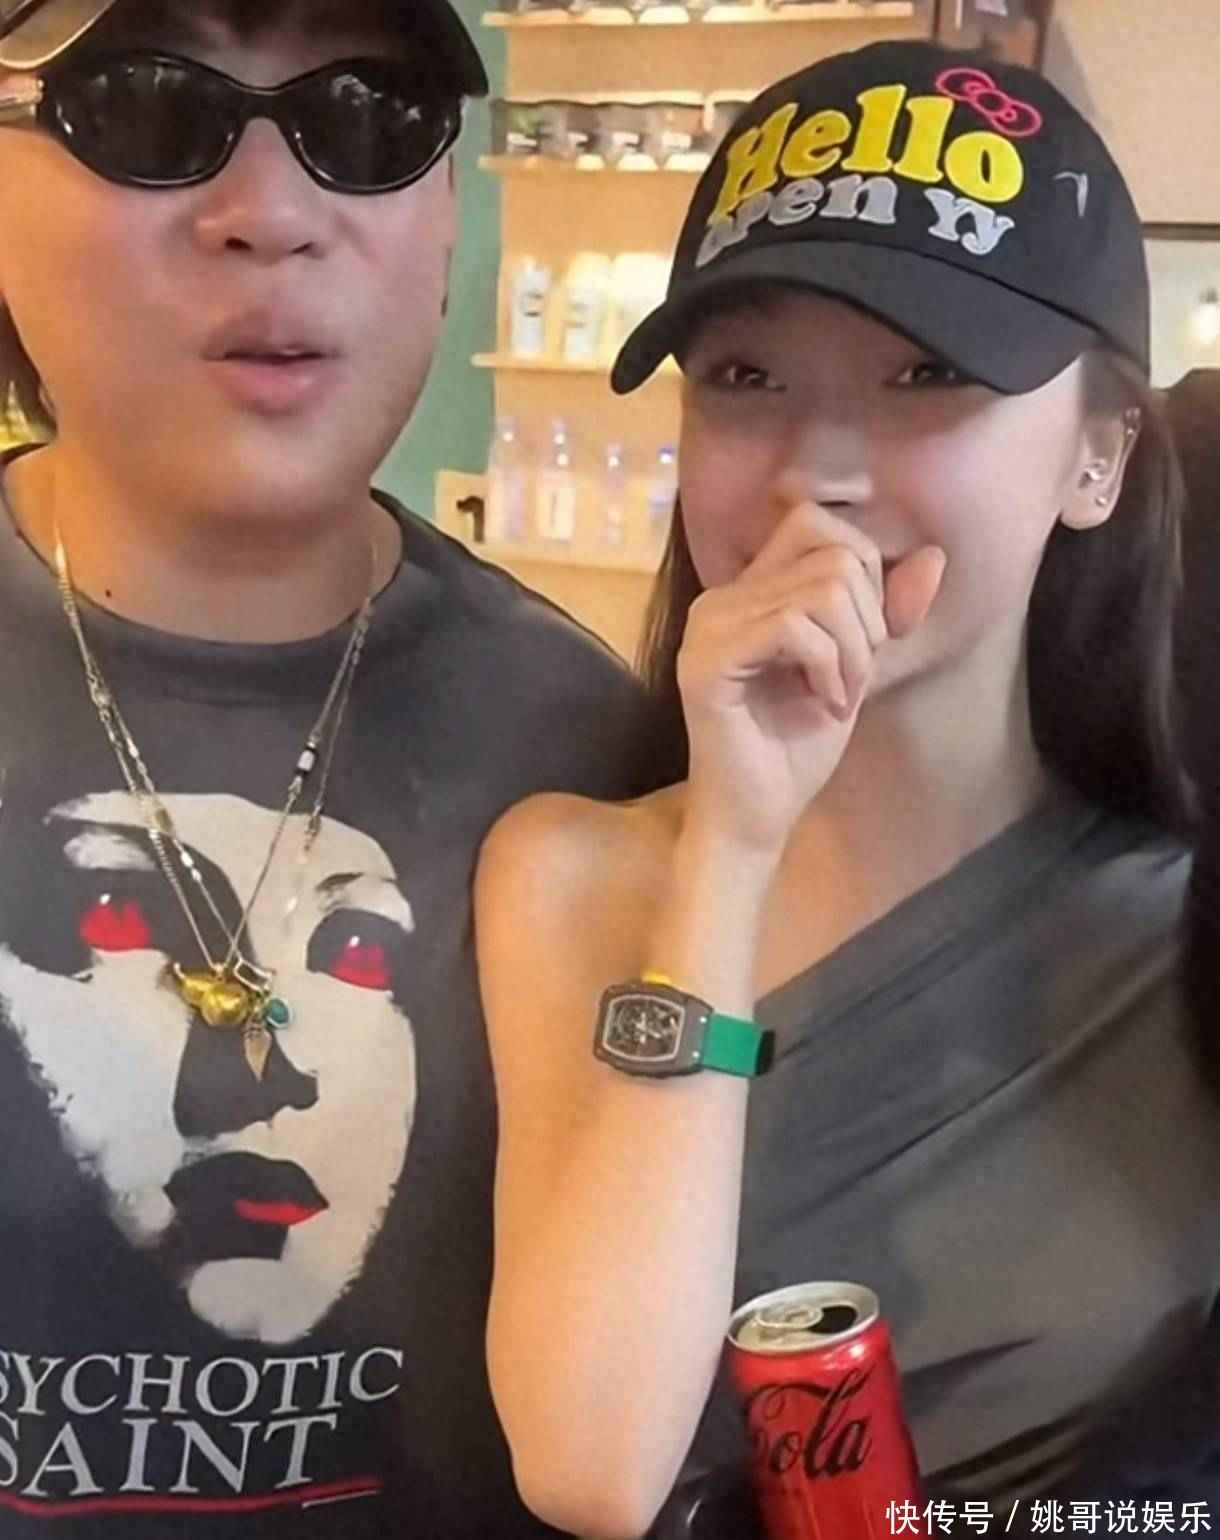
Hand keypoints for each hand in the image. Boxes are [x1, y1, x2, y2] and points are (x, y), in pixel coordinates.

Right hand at [676, 491, 946, 853]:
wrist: (757, 818)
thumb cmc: (797, 747)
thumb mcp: (859, 666)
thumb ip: (888, 611)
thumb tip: (935, 556)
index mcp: (747, 590)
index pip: (815, 522)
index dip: (863, 569)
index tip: (864, 638)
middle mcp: (720, 597)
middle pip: (832, 554)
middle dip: (869, 619)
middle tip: (856, 678)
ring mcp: (707, 626)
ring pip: (822, 589)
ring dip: (855, 650)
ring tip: (841, 695)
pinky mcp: (706, 661)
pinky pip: (794, 627)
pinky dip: (830, 665)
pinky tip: (825, 703)